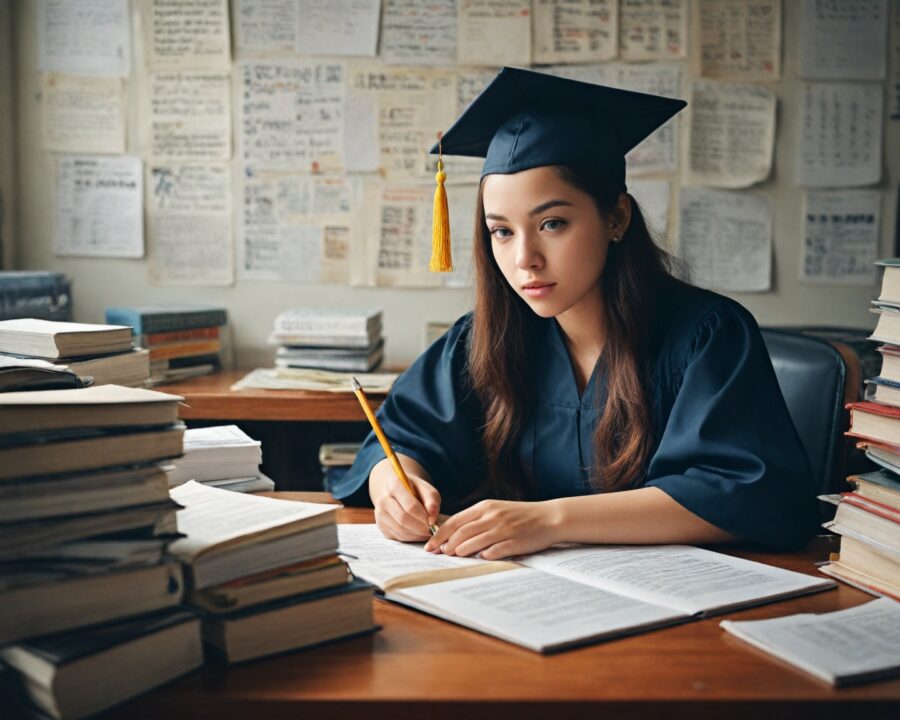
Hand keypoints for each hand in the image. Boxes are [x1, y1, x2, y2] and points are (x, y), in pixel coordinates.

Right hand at [369, 456, 440, 541]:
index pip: (410, 506)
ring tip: (427, 531)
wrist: (399, 492)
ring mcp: (380, 513)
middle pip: (403, 519)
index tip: (433, 522)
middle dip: (420, 528)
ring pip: (400, 530)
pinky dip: (411, 537)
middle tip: (432, 530)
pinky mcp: (381, 525)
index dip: (424, 517)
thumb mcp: (427, 490)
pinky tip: (418, 533)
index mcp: (394, 485)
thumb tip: (432, 519)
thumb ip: (432, 502)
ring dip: (416, 534)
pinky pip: (397, 536)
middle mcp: (383, 499)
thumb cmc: (416, 490)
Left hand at [424, 499, 560, 559]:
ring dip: (461, 551)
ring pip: (474, 542)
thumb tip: (453, 536)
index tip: (429, 545)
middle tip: (438, 554)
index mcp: (485, 507)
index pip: (455, 521)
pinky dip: (484, 555)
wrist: (548, 517)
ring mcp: (503, 529)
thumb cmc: (519, 515)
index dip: (440, 534)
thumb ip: (476, 520)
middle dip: (446, 545)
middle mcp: (492, 516)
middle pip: (461, 532)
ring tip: (454, 557)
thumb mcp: (496, 510)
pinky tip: (479, 559)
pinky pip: (494, 550)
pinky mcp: (514, 541)